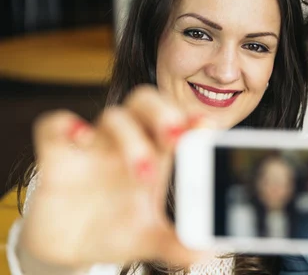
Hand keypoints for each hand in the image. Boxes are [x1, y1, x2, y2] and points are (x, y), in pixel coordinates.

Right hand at [19, 86, 209, 268]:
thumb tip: (206, 252)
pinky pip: (55, 125)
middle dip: (163, 113)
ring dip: (131, 139)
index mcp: (156, 154)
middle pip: (146, 103)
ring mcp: (93, 146)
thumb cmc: (117, 230)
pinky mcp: (57, 155)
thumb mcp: (148, 239)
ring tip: (144, 172)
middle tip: (177, 136)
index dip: (191, 118)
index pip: (176, 121)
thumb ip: (176, 244)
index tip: (206, 126)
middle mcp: (127, 142)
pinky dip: (65, 125)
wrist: (71, 247)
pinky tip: (81, 138)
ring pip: (112, 116)